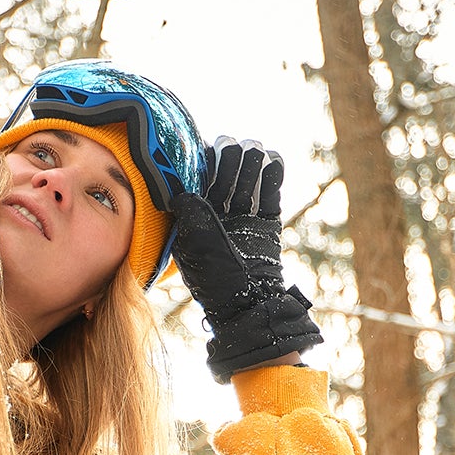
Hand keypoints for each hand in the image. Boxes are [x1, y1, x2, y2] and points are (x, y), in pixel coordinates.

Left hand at [170, 137, 323, 380]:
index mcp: (195, 226)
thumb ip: (194, 219)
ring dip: (250, 167)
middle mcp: (218, 222)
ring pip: (246, 187)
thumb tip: (181, 191)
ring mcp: (243, 224)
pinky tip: (273, 160)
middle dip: (228, 163)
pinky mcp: (266, 228)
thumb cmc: (219, 284)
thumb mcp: (200, 249)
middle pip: (223, 183)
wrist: (253, 309)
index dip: (201, 168)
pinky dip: (272, 179)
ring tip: (254, 148)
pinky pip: (269, 198)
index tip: (204, 148)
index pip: (197, 188)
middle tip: (231, 144)